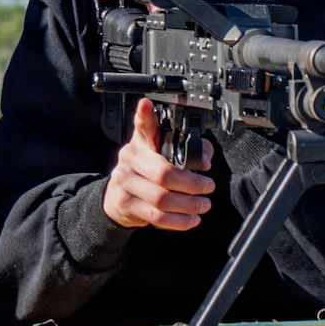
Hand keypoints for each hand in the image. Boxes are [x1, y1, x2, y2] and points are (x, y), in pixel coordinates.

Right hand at [104, 99, 214, 229]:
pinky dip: (178, 221)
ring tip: (203, 205)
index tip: (146, 104)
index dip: (144, 115)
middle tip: (207, 188)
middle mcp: (129, 159)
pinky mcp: (125, 204)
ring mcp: (124, 182)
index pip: (142, 125)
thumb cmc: (145, 173)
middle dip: (191, 184)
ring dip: (188, 205)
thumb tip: (204, 160)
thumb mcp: (161, 156)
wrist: (117, 198)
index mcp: (141, 142)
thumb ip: (188, 151)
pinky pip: (156, 216)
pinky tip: (191, 220)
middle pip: (163, 174)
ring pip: (161, 198)